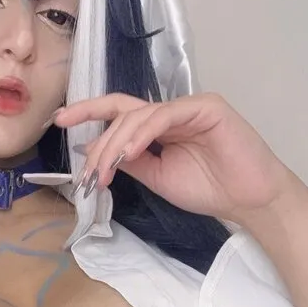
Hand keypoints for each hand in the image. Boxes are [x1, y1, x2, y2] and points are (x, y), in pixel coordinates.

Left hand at [55, 92, 307, 225]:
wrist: (248, 200)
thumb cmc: (209, 189)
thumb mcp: (157, 177)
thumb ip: (130, 161)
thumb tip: (96, 152)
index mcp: (159, 126)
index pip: (118, 113)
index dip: (89, 113)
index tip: (60, 121)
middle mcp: (171, 111)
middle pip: (122, 112)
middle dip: (99, 140)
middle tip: (88, 171)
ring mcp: (189, 106)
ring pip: (139, 115)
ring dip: (116, 144)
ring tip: (107, 170)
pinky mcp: (207, 107)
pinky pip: (165, 115)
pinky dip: (143, 133)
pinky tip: (129, 152)